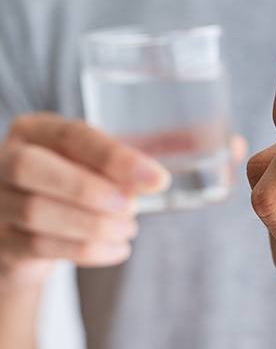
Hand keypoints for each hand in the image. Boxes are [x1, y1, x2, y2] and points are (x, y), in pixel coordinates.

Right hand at [0, 113, 169, 285]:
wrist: (30, 229)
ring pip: (35, 211)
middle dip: (89, 189)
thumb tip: (153, 179)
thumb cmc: (70, 182)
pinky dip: (87, 249)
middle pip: (32, 168)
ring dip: (93, 224)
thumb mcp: (92, 163)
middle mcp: (3, 159)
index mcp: (35, 130)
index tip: (157, 179)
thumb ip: (118, 165)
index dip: (115, 157)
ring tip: (129, 228)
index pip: (72, 135)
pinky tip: (118, 248)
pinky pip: (39, 246)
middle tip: (131, 206)